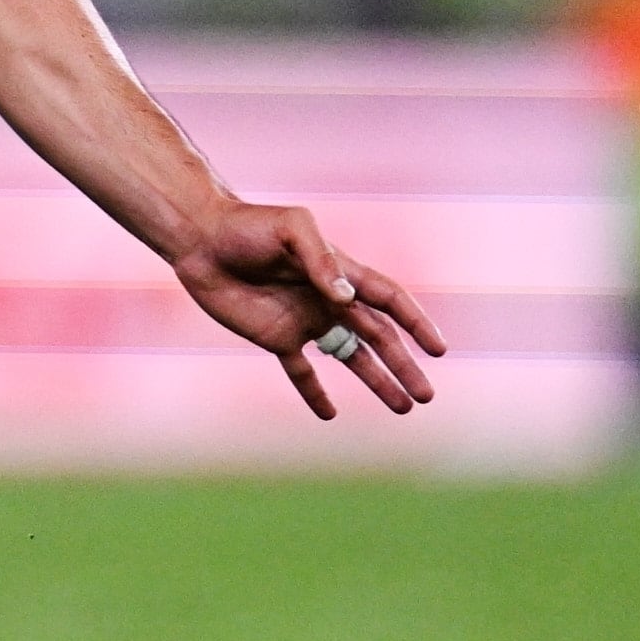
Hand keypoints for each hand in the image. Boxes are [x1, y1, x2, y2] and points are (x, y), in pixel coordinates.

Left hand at [168, 200, 447, 417]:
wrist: (201, 239)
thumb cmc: (249, 226)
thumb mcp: (292, 229)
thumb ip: (321, 261)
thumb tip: (345, 299)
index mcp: (341, 272)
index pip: (390, 301)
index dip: (417, 323)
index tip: (438, 349)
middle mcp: (330, 300)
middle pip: (379, 338)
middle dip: (404, 366)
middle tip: (427, 396)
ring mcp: (305, 320)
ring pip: (351, 357)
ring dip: (376, 381)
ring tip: (403, 407)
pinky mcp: (275, 337)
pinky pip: (301, 371)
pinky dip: (314, 392)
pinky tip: (330, 414)